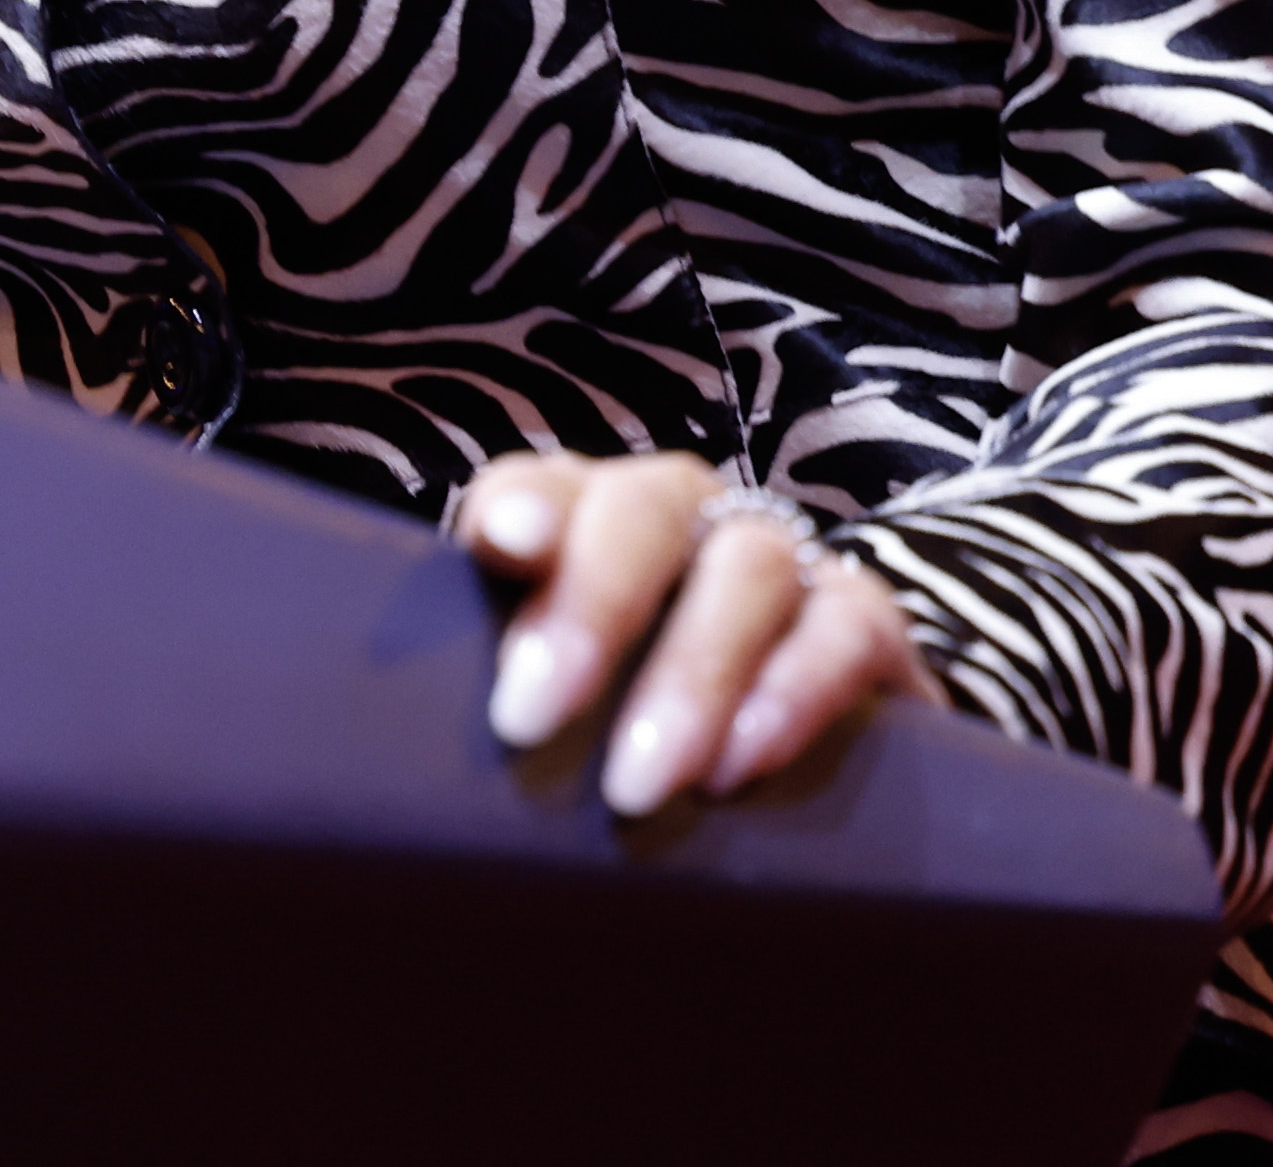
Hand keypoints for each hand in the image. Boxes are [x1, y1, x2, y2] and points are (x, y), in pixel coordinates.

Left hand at [453, 449, 939, 816]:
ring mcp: (780, 562)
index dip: (524, 504)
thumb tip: (409, 786)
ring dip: (690, 674)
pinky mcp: (863, 622)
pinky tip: (740, 763)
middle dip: (592, 605)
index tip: (503, 543)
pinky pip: (843, 628)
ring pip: (746, 569)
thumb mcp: (552, 723)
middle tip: (531, 717)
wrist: (783, 776)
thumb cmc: (618, 750)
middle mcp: (682, 521)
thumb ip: (502, 709)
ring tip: (636, 784)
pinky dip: (793, 692)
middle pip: (642, 514)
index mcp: (582, 526)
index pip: (540, 488)